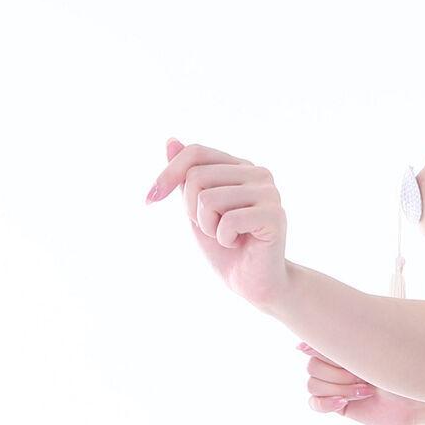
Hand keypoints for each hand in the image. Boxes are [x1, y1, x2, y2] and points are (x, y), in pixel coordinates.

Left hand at [146, 137, 288, 316]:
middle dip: (193, 211)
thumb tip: (171, 141)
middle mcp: (258, 173)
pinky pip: (228, 220)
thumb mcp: (196, 209)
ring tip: (228, 237)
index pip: (195, 153)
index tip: (150, 200)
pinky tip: (239, 243)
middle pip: (197, 177)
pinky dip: (224, 239)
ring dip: (208, 227)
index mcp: (240, 167)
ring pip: (208, 199)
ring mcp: (269, 192)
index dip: (168, 174)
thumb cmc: (226, 247)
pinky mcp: (274, 215)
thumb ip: (186, 177)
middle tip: (213, 228)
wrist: (254, 284)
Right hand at [296, 343, 422, 424]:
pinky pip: (314, 404)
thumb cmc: (404, 370)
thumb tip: (299, 346)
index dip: (321, 349)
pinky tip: (344, 402)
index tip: (342, 356)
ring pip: (313, 385)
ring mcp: (337, 384)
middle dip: (338, 373)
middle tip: (365, 376)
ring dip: (339, 388)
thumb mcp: (372, 350)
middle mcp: (339, 362)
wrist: (419, 399)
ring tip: (366, 390)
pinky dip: (325, 403)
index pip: (315, 343)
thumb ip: (341, 341)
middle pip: (313, 366)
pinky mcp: (340, 405)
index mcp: (346, 343)